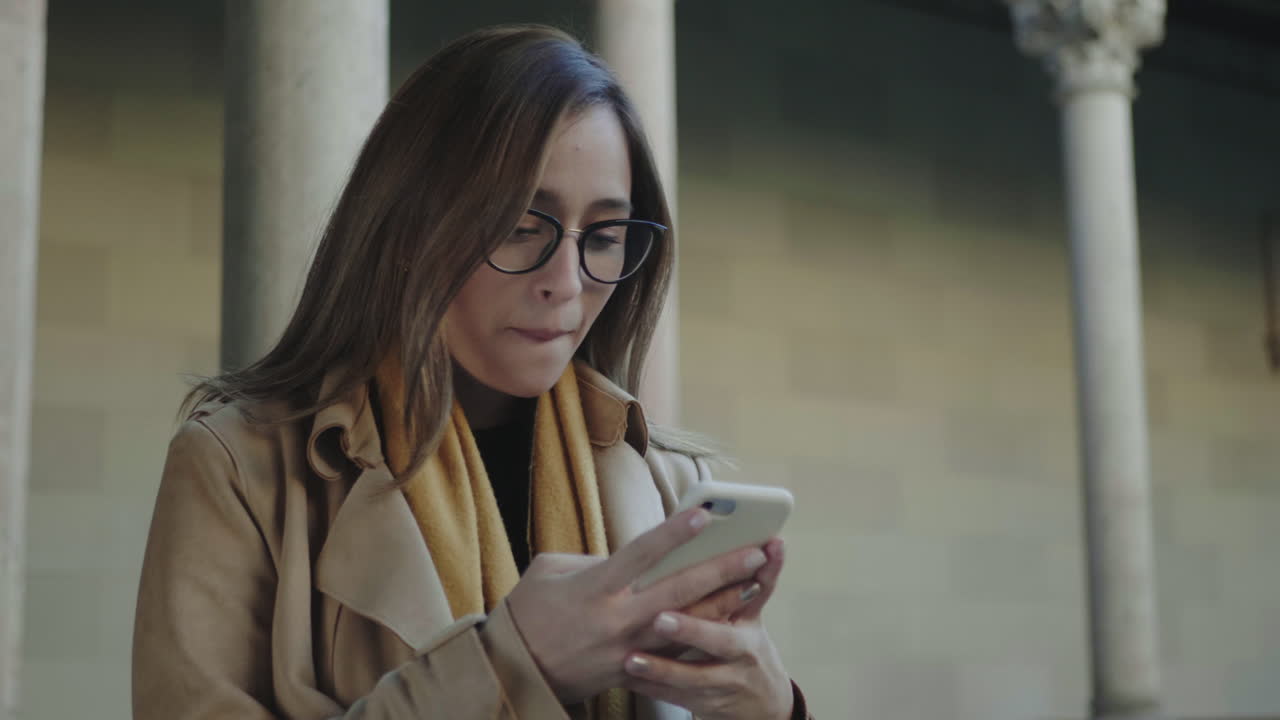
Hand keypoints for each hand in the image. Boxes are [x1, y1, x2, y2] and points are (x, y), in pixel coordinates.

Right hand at [505, 508, 769, 704]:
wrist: (514, 673)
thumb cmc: (528, 612)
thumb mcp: (549, 571)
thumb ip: (593, 559)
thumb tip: (631, 557)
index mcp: (595, 587)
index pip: (643, 552)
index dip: (675, 532)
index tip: (706, 513)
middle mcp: (617, 618)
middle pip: (680, 590)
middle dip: (722, 569)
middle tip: (756, 550)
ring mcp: (628, 648)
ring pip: (687, 623)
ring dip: (724, 602)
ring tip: (757, 581)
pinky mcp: (632, 670)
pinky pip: (676, 650)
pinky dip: (704, 632)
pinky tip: (731, 617)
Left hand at [621, 538, 793, 719]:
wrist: (762, 704)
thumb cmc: (746, 643)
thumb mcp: (752, 613)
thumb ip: (757, 576)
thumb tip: (770, 539)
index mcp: (751, 622)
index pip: (755, 593)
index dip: (748, 575)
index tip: (747, 553)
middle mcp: (743, 653)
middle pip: (720, 641)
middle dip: (691, 630)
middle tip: (660, 619)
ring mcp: (725, 682)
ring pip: (693, 677)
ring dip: (662, 669)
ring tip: (631, 660)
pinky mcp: (706, 704)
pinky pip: (675, 697)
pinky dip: (650, 688)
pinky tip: (625, 678)